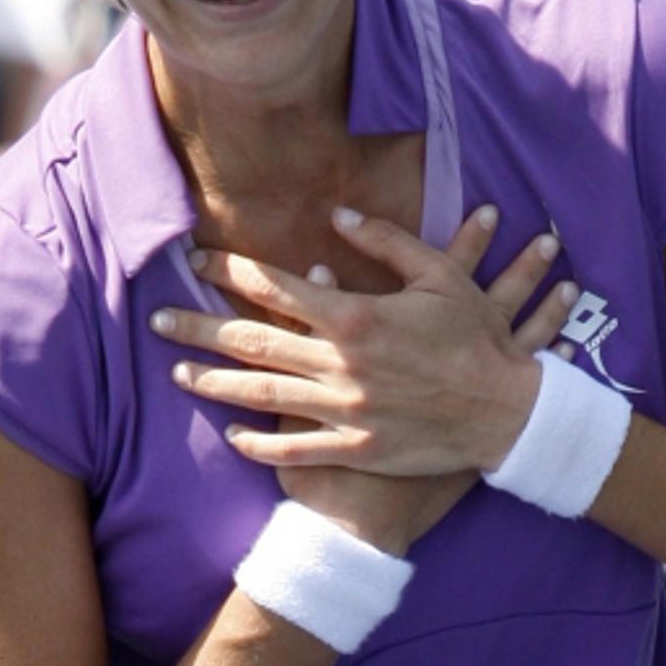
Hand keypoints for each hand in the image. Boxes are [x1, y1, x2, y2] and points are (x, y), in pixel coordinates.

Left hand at [153, 206, 578, 476]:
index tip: (195, 262)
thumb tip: (336, 216)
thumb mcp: (440, 275)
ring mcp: (345, 411)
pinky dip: (260, 441)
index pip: (276, 287)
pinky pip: (296, 447)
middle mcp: (340, 364)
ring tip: (177, 374)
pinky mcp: (357, 448)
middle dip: (198, 328)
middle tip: (156, 321)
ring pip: (262, 395)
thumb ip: (386, 241)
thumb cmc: (477, 338)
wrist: (510, 412)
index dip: (229, 272)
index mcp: (355, 316)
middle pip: (252, 341)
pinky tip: (232, 435)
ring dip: (214, 383)